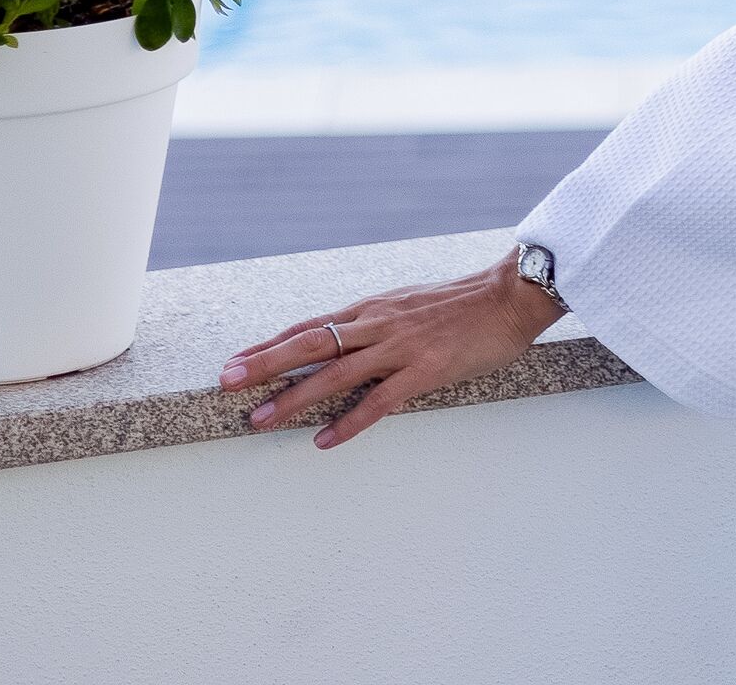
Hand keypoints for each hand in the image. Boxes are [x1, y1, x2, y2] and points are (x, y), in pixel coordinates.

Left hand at [222, 254, 567, 447]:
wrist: (509, 295)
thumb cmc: (462, 303)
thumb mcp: (408, 303)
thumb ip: (376, 321)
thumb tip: (345, 338)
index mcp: (372, 308)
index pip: (309, 325)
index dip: (270, 343)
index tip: (236, 359)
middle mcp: (377, 324)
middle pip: (309, 343)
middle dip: (264, 363)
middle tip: (226, 380)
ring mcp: (399, 347)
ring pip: (334, 373)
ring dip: (293, 397)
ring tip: (260, 418)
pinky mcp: (423, 370)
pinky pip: (378, 401)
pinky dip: (348, 421)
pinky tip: (324, 440)